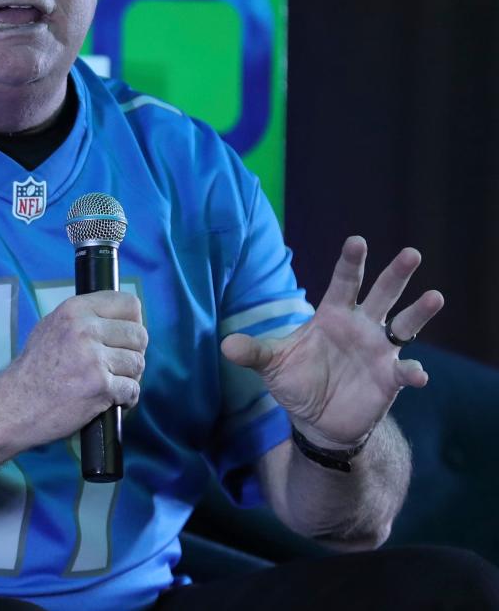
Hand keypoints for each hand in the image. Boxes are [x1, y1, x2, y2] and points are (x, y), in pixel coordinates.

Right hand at [2, 291, 146, 446]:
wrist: (15, 405)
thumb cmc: (34, 369)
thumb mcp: (52, 326)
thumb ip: (83, 318)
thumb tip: (118, 318)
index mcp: (75, 310)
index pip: (128, 303)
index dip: (133, 320)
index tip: (127, 335)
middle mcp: (86, 329)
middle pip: (139, 334)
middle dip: (134, 352)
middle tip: (120, 365)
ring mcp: (94, 358)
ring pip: (138, 363)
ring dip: (130, 377)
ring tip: (113, 384)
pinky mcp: (100, 386)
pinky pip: (133, 389)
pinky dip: (127, 398)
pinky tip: (113, 400)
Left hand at [221, 236, 443, 448]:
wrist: (316, 419)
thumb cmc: (296, 381)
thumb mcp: (272, 364)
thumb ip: (253, 352)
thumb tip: (226, 345)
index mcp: (332, 315)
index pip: (343, 282)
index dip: (350, 262)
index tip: (357, 241)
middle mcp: (360, 326)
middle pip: (381, 294)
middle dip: (396, 274)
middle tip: (411, 253)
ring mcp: (378, 351)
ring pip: (404, 325)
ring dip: (419, 312)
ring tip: (435, 296)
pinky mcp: (389, 379)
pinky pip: (405, 371)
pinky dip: (413, 372)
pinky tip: (417, 373)